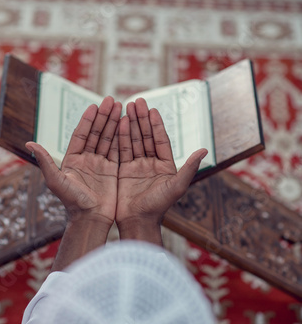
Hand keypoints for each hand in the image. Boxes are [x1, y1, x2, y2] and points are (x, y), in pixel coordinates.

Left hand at [25, 96, 121, 227]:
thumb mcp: (56, 181)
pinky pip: (118, 151)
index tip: (94, 106)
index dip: (88, 120)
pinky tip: (127, 126)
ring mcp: (101, 165)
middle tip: (112, 100)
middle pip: (97, 133)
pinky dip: (122, 138)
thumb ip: (45, 161)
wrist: (91, 219)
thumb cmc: (72, 202)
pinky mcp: (113, 171)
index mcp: (73, 160)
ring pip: (108, 139)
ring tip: (122, 108)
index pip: (81, 134)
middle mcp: (87, 160)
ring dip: (114, 123)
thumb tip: (29, 143)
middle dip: (104, 116)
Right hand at [116, 98, 206, 241]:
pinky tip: (118, 123)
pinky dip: (120, 137)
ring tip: (126, 106)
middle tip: (137, 101)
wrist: (138, 222)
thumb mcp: (176, 186)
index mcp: (165, 166)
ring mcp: (136, 167)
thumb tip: (205, 149)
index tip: (152, 109)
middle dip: (141, 119)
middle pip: (146, 136)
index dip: (156, 124)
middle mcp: (151, 164)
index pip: (161, 140)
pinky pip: (122, 150)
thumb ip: (189, 167)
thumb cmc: (159, 207)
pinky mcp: (123, 171)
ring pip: (133, 140)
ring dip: (130, 123)